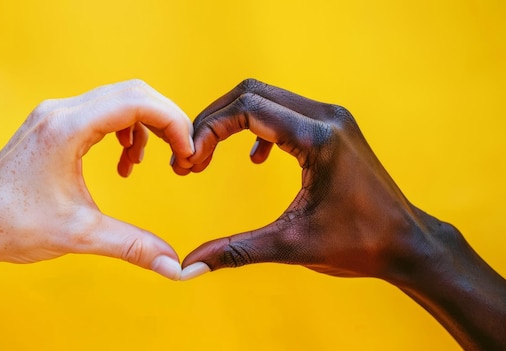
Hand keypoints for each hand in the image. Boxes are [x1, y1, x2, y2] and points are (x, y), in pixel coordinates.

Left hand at [0, 79, 193, 277]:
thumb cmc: (10, 225)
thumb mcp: (79, 236)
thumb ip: (133, 246)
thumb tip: (176, 267)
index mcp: (68, 128)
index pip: (137, 102)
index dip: (172, 123)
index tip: (186, 153)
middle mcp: (60, 112)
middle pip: (132, 93)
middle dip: (164, 120)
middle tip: (180, 154)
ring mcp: (54, 115)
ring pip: (117, 100)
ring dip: (142, 126)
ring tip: (140, 164)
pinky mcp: (51, 125)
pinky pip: (100, 113)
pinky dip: (122, 131)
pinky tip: (121, 163)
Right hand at [177, 79, 505, 349]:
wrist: (407, 243)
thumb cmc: (359, 245)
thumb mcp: (291, 247)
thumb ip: (236, 251)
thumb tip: (190, 267)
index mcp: (317, 138)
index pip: (247, 109)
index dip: (208, 130)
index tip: (190, 162)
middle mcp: (326, 117)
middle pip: (251, 93)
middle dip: (213, 121)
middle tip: (192, 157)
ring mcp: (332, 118)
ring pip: (266, 98)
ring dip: (232, 122)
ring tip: (210, 156)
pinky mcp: (334, 127)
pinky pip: (283, 111)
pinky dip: (257, 127)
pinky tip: (256, 159)